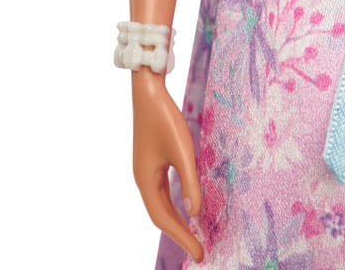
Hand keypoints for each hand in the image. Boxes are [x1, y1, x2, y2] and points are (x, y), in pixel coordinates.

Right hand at [132, 69, 204, 262]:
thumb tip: (196, 213)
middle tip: (201, 249)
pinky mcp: (153, 160)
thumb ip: (190, 181)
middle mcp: (143, 180)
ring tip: (195, 234)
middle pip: (162, 216)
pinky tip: (187, 204)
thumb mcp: (182, 150)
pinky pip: (163, 190)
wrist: (149, 91)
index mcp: (146, 181)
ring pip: (161, 204)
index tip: (200, 252)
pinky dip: (175, 203)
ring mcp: (147, 170)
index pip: (164, 220)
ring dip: (177, 220)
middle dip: (181, 234)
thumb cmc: (165, 119)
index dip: (183, 237)